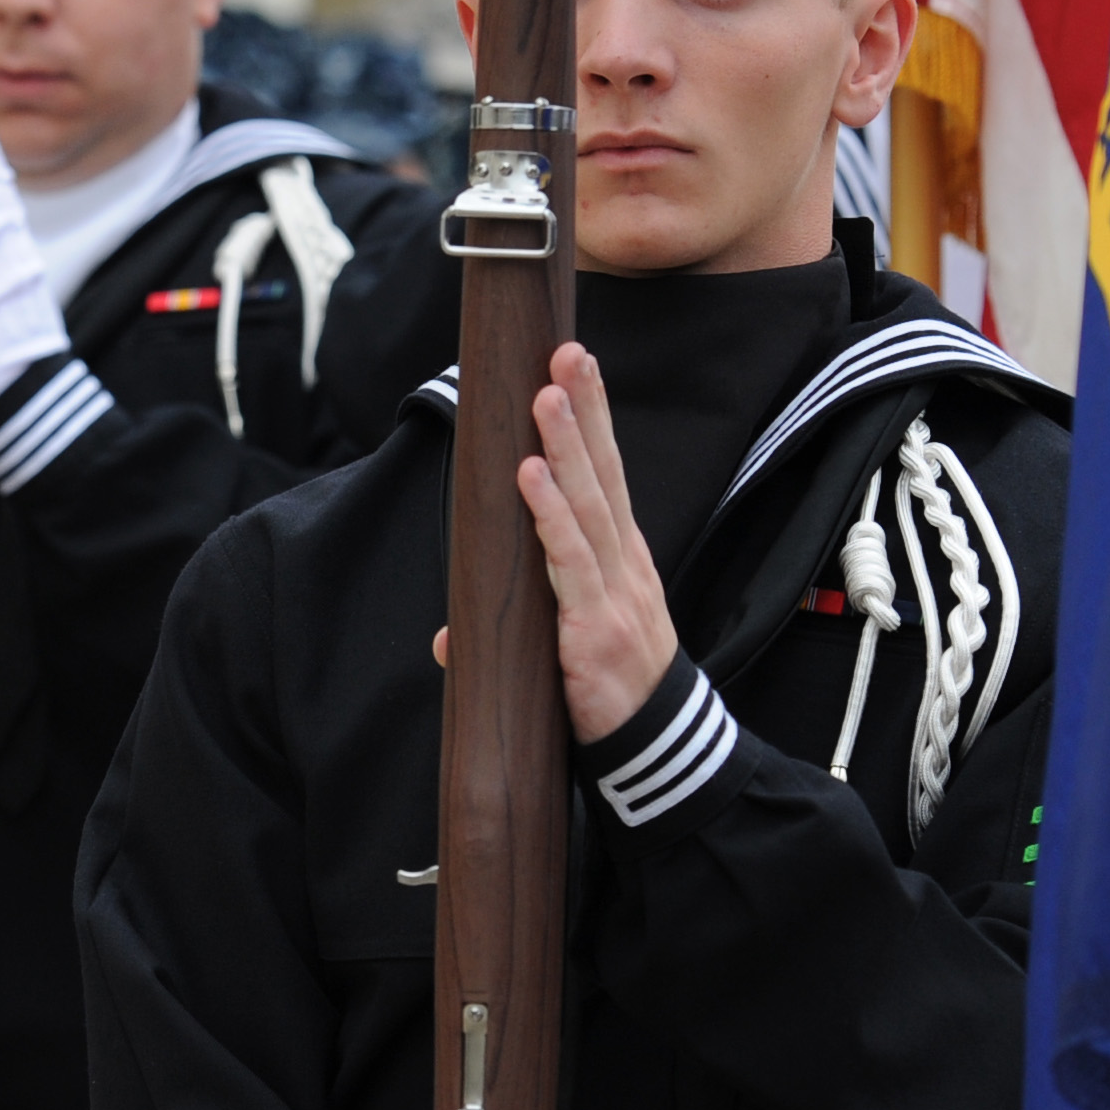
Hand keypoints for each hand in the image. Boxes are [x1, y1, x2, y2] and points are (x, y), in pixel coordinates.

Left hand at [518, 344, 678, 741]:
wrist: (659, 759)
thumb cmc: (613, 701)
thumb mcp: (568, 657)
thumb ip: (518, 634)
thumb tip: (449, 640)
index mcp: (620, 564)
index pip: (606, 480)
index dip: (594, 424)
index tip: (575, 370)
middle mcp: (624, 566)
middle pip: (604, 474)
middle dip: (587, 409)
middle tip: (569, 350)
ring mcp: (615, 593)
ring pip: (589, 504)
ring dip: (569, 444)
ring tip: (548, 393)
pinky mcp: (596, 626)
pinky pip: (569, 560)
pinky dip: (549, 514)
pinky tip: (532, 474)